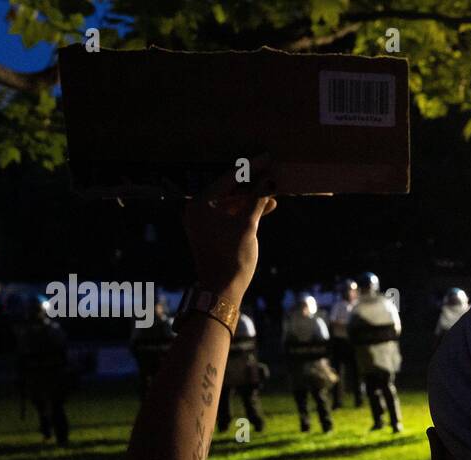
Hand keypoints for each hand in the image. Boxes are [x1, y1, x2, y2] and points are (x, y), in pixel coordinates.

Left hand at [183, 165, 277, 301]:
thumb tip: (270, 180)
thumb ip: (258, 200)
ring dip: (250, 198)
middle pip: (228, 189)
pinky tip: (265, 207)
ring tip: (272, 191)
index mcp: (200, 204)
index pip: (228, 178)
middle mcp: (197, 209)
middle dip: (251, 183)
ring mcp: (202, 222)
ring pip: (230, 203)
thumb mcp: (248, 226)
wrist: (222, 290)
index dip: (251, 168)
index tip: (267, 158)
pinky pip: (228, 215)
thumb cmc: (233, 257)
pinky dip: (244, 212)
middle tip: (271, 172)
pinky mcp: (209, 232)